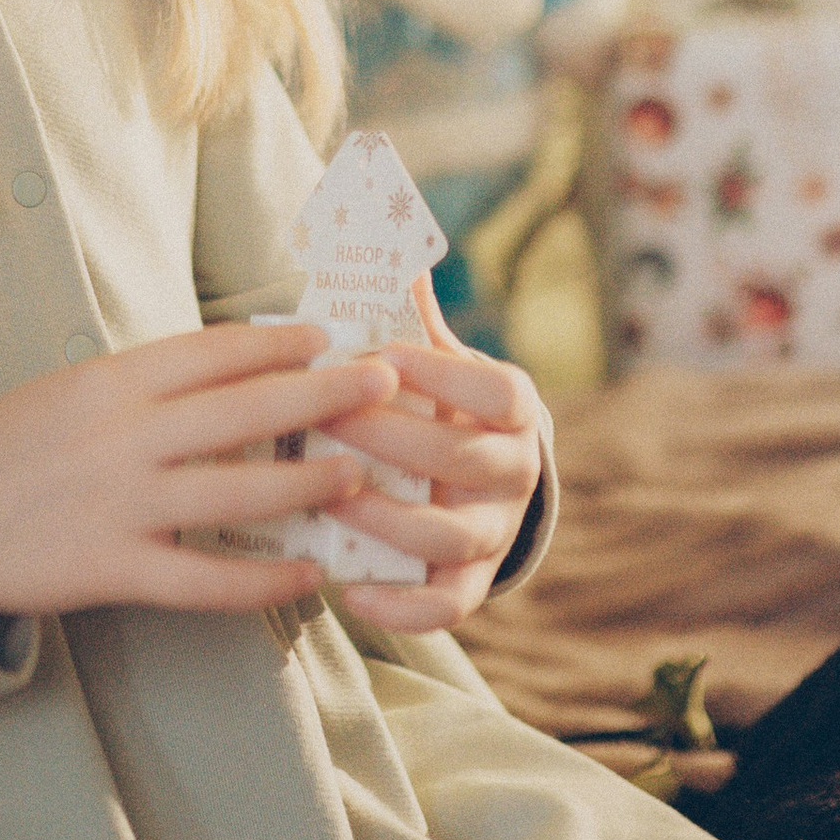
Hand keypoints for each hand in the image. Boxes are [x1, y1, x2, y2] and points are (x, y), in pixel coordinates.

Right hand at [0, 326, 398, 622]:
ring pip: (240, 487)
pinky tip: (309, 575)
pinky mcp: (115, 568)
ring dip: (311, 480)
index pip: (213, 351)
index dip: (280, 342)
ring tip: (361, 475)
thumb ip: (142, 383)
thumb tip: (230, 366)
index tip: (329, 337)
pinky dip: (265, 579)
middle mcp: (123, 436)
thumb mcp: (68, 392)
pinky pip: (207, 577)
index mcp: (110, 382)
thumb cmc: (8, 451)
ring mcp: (122, 504)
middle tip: (383, 384)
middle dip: (324, 394)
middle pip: (245, 408)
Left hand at [315, 276, 544, 636]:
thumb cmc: (438, 404)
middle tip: (325, 418)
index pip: (497, 390)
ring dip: (386, 517)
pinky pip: (444, 608)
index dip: (444, 374)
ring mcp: (493, 533)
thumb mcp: (435, 356)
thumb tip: (383, 230)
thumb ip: (411, 306)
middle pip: (462, 458)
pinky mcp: (466, 585)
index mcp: (512, 409)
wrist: (473, 481)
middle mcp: (514, 472)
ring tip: (326, 496)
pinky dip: (401, 609)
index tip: (383, 354)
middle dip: (391, 437)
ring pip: (449, 536)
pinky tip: (348, 590)